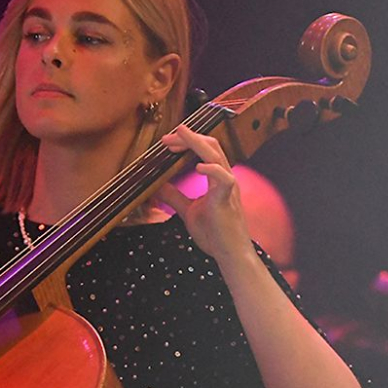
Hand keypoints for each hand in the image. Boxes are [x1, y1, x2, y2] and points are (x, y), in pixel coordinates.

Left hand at [153, 125, 253, 266]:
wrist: (229, 253)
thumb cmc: (214, 233)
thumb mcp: (187, 210)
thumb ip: (175, 196)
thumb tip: (158, 186)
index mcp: (217, 179)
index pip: (205, 151)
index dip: (187, 142)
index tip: (167, 142)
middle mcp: (225, 179)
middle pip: (211, 147)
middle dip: (189, 138)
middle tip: (167, 137)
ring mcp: (228, 188)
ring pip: (216, 156)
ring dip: (196, 143)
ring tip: (180, 135)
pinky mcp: (227, 200)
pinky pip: (224, 180)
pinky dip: (212, 170)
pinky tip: (198, 167)